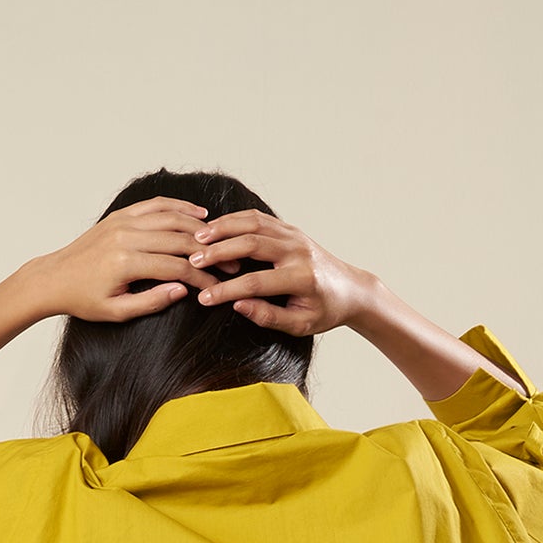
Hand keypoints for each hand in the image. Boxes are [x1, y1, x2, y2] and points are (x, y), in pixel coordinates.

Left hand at [28, 198, 224, 322]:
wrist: (55, 278)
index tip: (220, 285)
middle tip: (231, 261)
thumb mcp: (117, 312)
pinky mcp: (121, 215)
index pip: (176, 267)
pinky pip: (155, 205)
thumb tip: (183, 291)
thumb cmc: (84, 299)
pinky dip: (178, 208)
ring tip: (220, 238)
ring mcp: (123, 222)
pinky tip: (197, 215)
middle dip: (208, 252)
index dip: (202, 277)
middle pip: (179, 239)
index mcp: (126, 263)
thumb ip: (151, 302)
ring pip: (170, 217)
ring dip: (199, 228)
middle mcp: (126, 237)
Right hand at [187, 213, 370, 336]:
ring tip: (197, 239)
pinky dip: (234, 220)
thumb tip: (238, 305)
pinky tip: (215, 228)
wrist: (350, 288)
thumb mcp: (299, 324)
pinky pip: (258, 218)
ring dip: (223, 229)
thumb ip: (269, 316)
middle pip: (251, 244)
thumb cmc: (324, 311)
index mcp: (301, 278)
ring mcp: (294, 235)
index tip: (203, 298)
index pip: (255, 283)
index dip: (226, 290)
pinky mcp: (290, 228)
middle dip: (219, 252)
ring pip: (252, 223)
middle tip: (193, 260)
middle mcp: (297, 251)